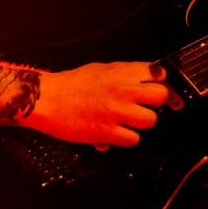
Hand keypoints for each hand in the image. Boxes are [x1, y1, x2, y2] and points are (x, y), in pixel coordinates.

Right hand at [27, 62, 173, 147]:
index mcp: (121, 72)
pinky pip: (133, 139)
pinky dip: (126, 139)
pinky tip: (116, 133)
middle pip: (160, 96)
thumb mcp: (101, 69)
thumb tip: (147, 77)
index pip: (158, 73)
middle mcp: (123, 90)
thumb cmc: (72, 84)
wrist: (47, 99)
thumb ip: (125, 73)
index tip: (151, 87)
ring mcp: (116, 112)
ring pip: (151, 120)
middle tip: (144, 106)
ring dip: (141, 123)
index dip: (157, 82)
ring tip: (128, 122)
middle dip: (155, 103)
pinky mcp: (107, 132)